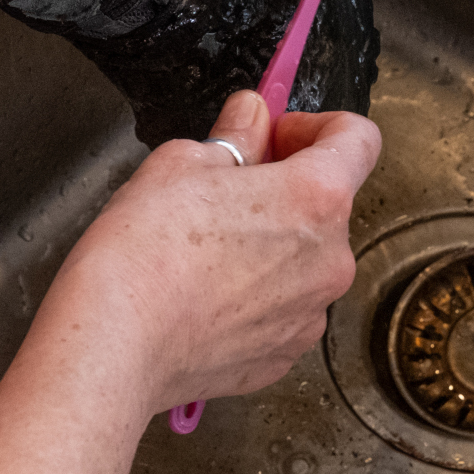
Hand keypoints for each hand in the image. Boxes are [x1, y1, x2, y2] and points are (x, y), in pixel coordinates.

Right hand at [0, 92, 379, 473]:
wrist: (116, 344)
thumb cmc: (145, 251)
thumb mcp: (181, 162)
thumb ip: (233, 135)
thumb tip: (252, 117)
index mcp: (315, 197)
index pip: (358, 139)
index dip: (316, 125)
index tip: (274, 135)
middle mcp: (330, 260)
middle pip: (327, 204)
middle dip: (283, 189)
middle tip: (221, 191)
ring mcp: (309, 315)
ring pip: (303, 261)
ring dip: (270, 245)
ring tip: (204, 250)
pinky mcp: (282, 356)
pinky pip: (281, 310)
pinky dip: (254, 296)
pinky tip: (203, 294)